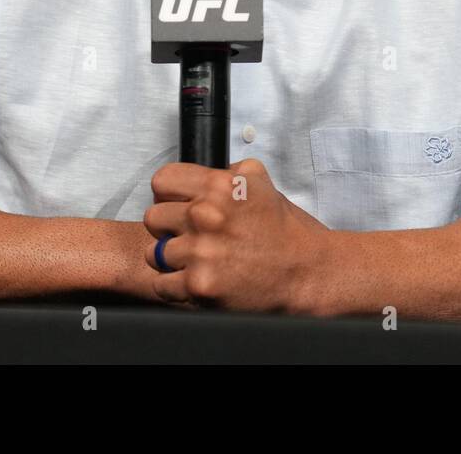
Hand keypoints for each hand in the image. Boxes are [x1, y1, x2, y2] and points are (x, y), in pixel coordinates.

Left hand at [143, 158, 328, 312]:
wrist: (307, 274)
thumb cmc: (285, 233)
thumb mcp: (260, 183)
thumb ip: (227, 173)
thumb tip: (202, 174)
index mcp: (219, 187)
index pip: (162, 181)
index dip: (169, 194)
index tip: (177, 205)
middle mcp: (206, 216)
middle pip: (153, 217)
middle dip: (169, 227)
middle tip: (191, 236)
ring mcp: (200, 252)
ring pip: (154, 253)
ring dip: (172, 259)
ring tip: (198, 260)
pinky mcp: (199, 286)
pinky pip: (161, 285)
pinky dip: (175, 287)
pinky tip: (196, 279)